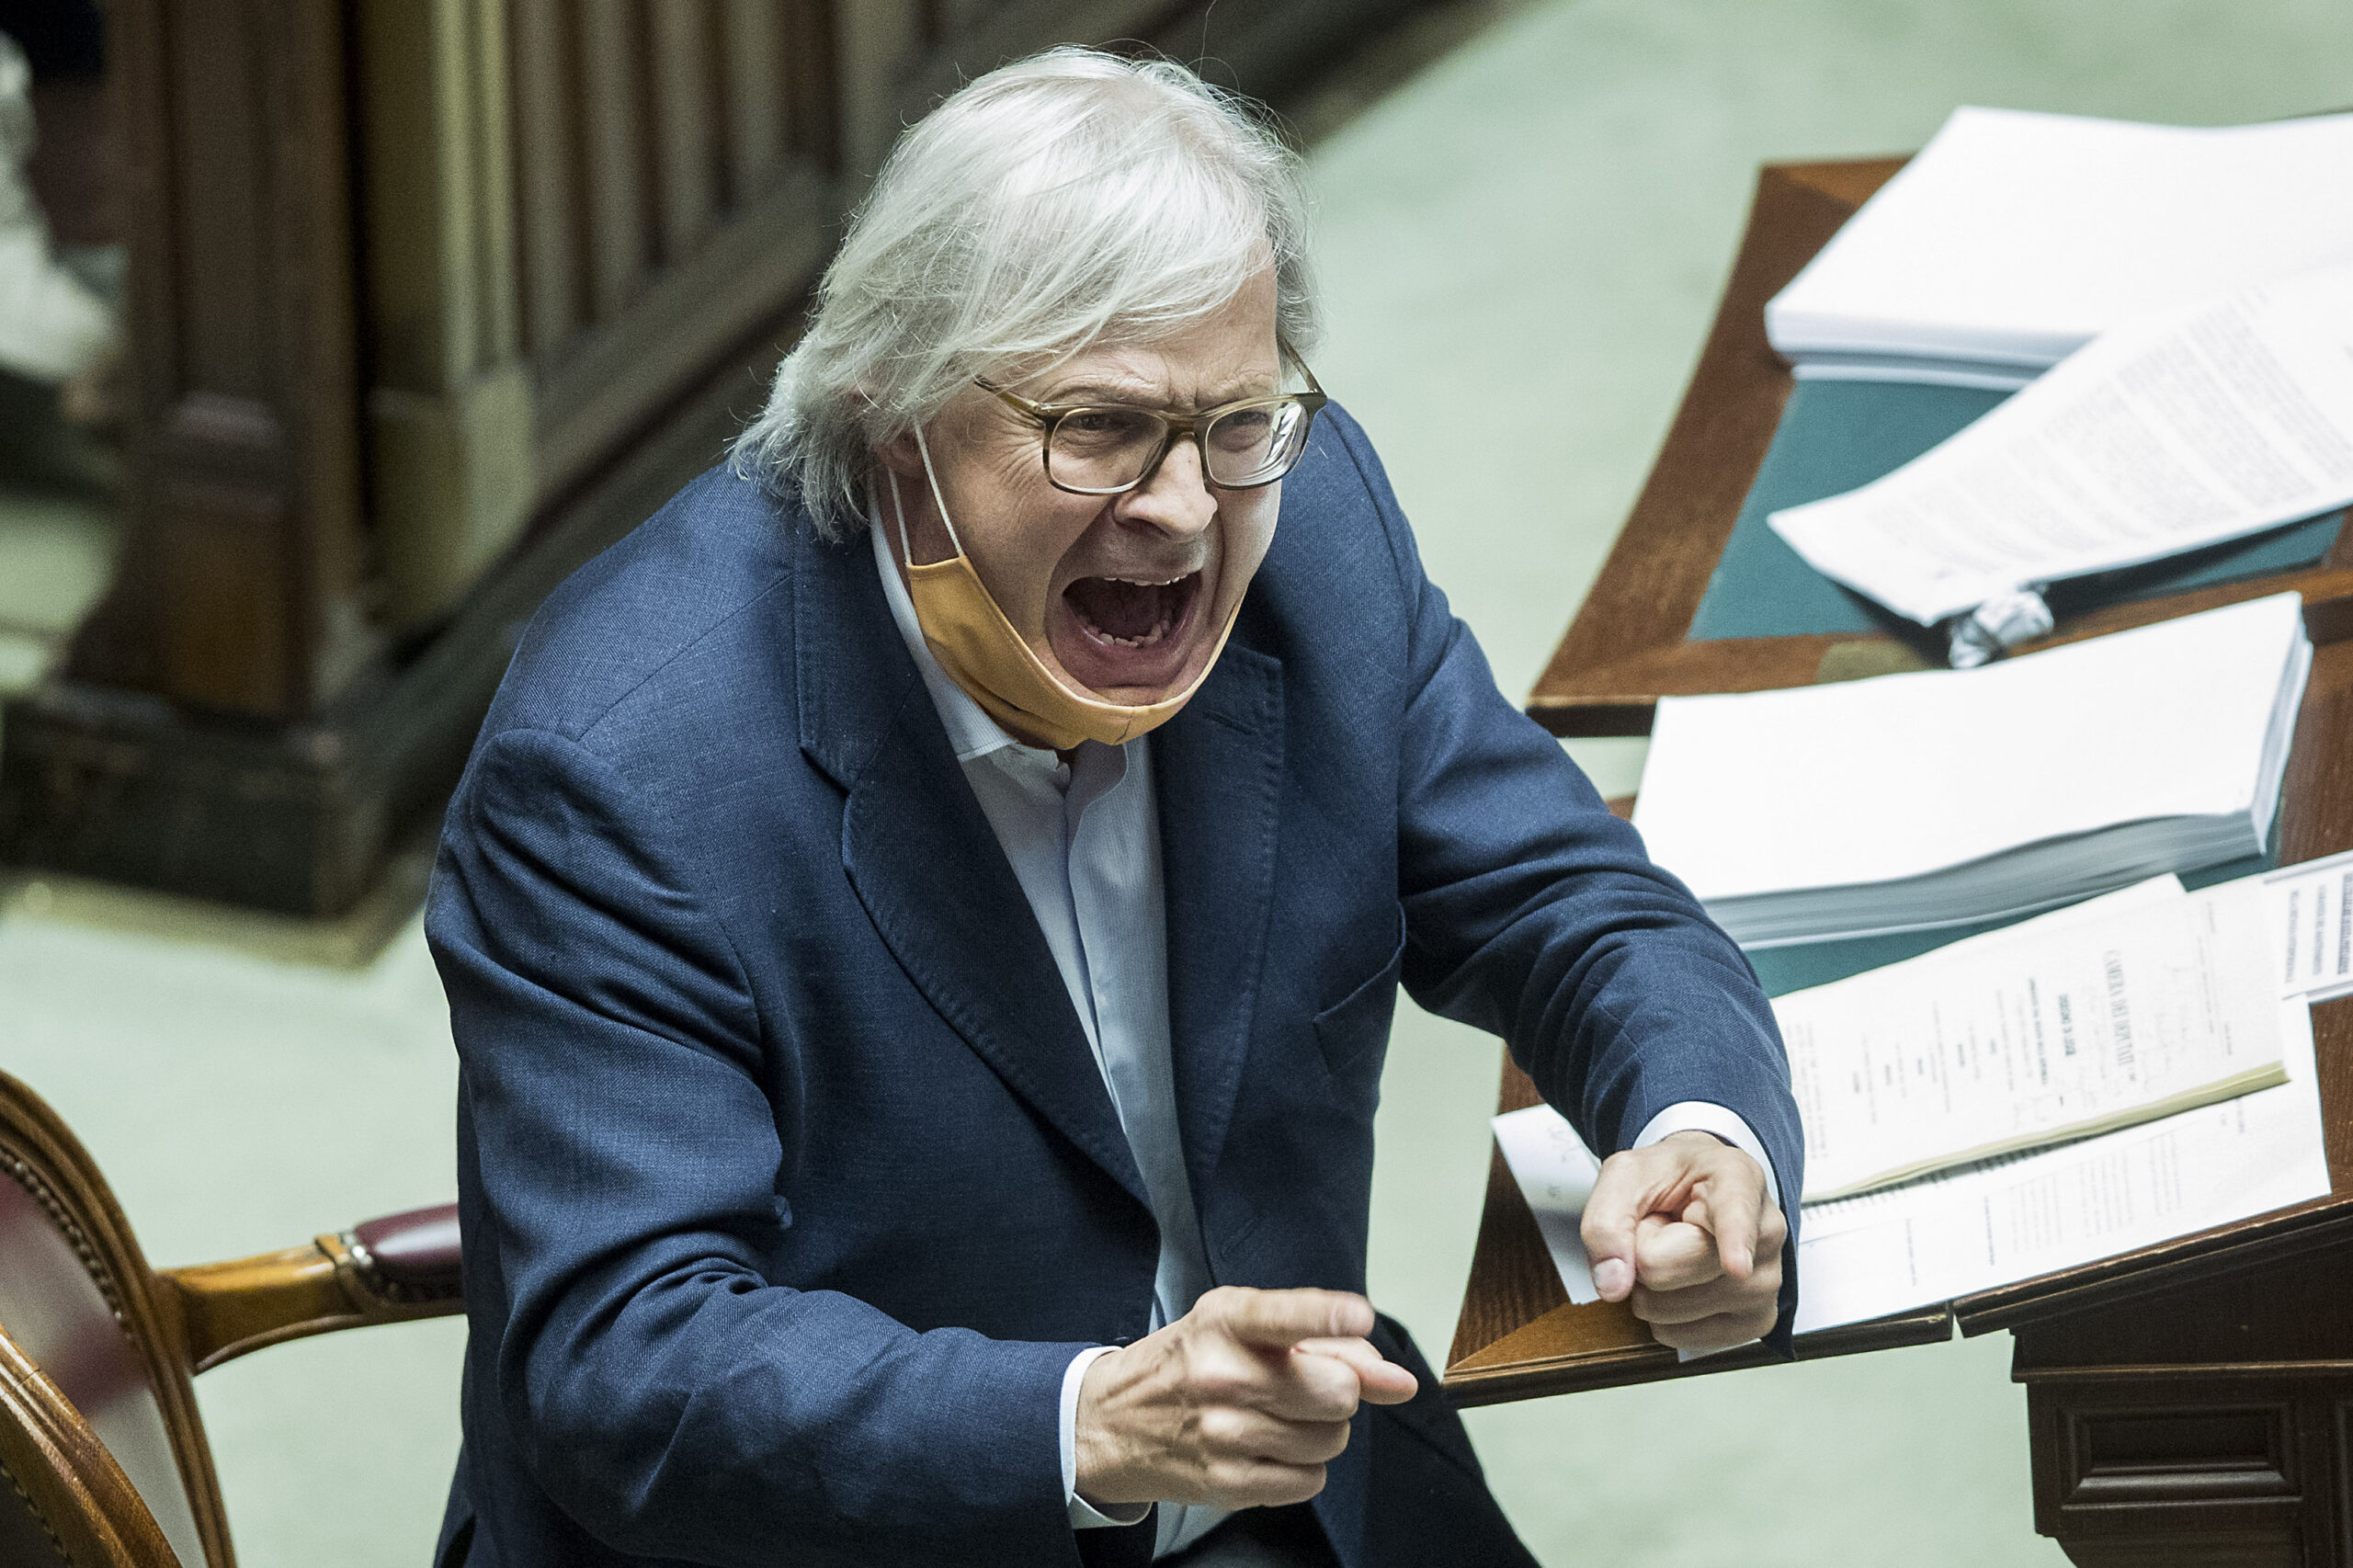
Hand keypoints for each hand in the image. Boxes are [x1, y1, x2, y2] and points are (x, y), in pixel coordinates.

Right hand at [1073, 1286, 1418, 1509]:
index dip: (1325, 1317)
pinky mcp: (1227, 1483)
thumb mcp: (1240, 1328)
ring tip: (1278, 1416)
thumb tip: (1398, 1381)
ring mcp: (1223, 1433)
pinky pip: (1312, 1480)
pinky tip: (1268, 1449)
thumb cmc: (1187, 1364)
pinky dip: (1303, 1467)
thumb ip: (1326, 1344)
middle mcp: (1221, 1374)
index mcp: (1225, 1321)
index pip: (1281, 1315)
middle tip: (1303, 1386)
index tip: (1358, 1317)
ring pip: (1332, 1439)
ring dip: (1321, 1430)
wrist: (1110, 1422)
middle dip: (1337, 1391)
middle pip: (1338, 1392)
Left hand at [1581, 1130, 1785, 1350]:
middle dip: (1642, 1253)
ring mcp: (1768, 1282)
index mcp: (1739, 1181)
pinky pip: (1680, 1336)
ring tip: (1674, 1251)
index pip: (1735, 1218)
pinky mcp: (1757, 1321)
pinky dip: (1663, 1316)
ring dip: (1650, 1287)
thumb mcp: (1625, 1175)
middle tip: (1661, 1226)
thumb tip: (1614, 1283)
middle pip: (1670, 1270)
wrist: (1698, 1190)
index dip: (1735, 1244)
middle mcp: (1766, 1233)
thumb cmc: (1671, 1179)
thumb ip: (1607, 1220)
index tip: (1736, 1266)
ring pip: (1670, 1310)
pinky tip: (1683, 1283)